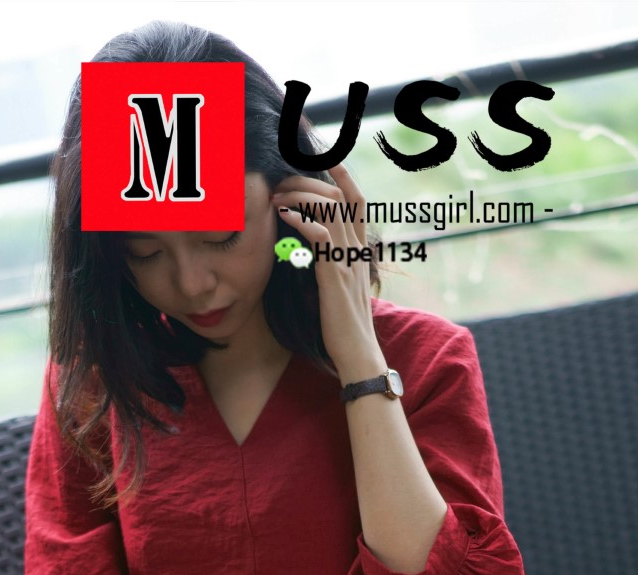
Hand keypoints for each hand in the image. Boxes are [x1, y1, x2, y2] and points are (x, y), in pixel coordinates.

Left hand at [268, 162, 380, 379]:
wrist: (357, 354)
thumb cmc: (344, 326)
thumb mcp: (340, 287)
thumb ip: (332, 264)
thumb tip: (311, 251)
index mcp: (361, 251)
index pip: (358, 202)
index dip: (344, 176)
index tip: (327, 158)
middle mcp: (357, 250)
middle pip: (339, 197)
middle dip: (309, 181)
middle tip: (282, 181)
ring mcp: (347, 261)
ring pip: (329, 209)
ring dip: (299, 197)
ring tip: (276, 197)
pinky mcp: (334, 275)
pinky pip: (320, 236)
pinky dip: (301, 220)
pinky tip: (283, 216)